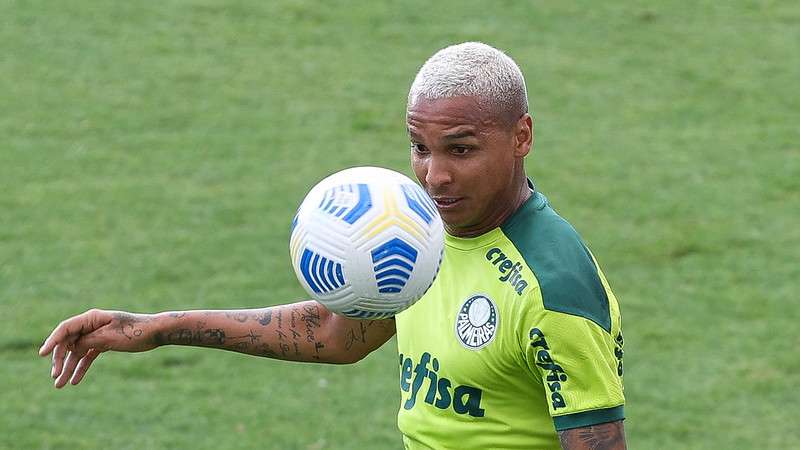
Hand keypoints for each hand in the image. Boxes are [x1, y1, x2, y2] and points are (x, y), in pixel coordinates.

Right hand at [38, 309, 157, 387]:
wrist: (155, 333)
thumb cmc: (134, 332)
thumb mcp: (109, 338)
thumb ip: (87, 341)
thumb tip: (70, 347)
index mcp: (92, 318)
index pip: (65, 329)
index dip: (52, 341)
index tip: (41, 354)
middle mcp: (92, 325)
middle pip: (68, 342)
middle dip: (60, 359)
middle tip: (55, 376)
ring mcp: (97, 335)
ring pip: (77, 352)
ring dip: (69, 367)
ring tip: (59, 385)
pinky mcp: (104, 343)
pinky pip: (88, 356)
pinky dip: (81, 367)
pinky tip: (74, 381)